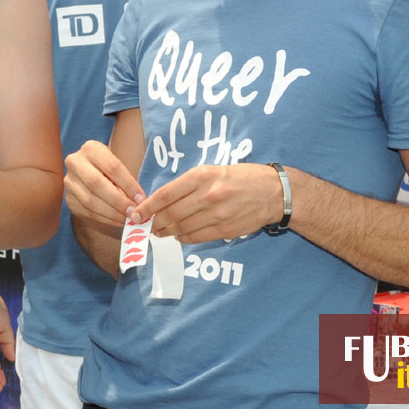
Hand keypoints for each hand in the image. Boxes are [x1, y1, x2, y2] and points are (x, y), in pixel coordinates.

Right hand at [64, 140, 144, 227]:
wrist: (87, 174)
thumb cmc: (108, 169)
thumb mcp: (115, 165)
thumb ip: (125, 180)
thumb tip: (139, 202)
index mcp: (90, 149)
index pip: (112, 167)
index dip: (128, 185)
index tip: (141, 199)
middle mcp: (75, 162)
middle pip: (97, 183)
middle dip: (118, 201)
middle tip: (133, 212)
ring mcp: (69, 181)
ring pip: (90, 201)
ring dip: (112, 213)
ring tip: (127, 219)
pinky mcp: (68, 198)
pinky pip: (87, 212)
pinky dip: (105, 218)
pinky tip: (117, 221)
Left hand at [131, 162, 283, 243]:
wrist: (272, 192)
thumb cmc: (239, 177)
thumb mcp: (212, 170)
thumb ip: (188, 184)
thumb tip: (163, 200)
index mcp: (201, 176)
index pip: (165, 194)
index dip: (147, 207)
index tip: (136, 214)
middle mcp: (207, 195)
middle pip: (170, 214)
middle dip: (153, 222)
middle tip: (145, 226)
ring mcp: (216, 214)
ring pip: (181, 228)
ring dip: (166, 232)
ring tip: (159, 232)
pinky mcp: (225, 230)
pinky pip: (196, 238)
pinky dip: (183, 238)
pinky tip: (178, 235)